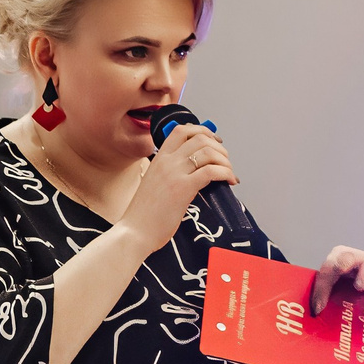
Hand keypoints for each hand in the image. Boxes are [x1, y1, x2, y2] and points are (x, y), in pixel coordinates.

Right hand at [119, 122, 238, 253]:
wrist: (134, 233)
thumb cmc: (143, 216)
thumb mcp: (153, 185)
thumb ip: (168, 174)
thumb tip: (192, 172)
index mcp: (158, 159)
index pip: (182, 130)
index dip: (202, 131)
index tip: (213, 142)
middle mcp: (166, 162)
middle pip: (200, 138)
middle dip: (219, 147)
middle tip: (224, 160)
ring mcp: (174, 174)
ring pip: (208, 152)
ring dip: (225, 160)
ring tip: (228, 172)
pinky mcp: (183, 189)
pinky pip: (212, 172)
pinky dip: (226, 173)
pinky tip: (229, 181)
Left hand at [309, 246, 363, 315]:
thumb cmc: (344, 282)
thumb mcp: (330, 286)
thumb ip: (321, 294)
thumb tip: (317, 310)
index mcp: (338, 258)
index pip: (328, 266)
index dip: (323, 284)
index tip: (319, 304)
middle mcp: (356, 257)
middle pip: (349, 257)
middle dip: (345, 264)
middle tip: (343, 281)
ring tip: (360, 288)